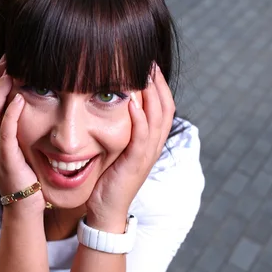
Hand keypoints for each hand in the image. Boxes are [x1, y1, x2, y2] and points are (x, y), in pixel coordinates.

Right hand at [0, 56, 45, 210]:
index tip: (6, 60)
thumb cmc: (25, 173)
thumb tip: (28, 100)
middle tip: (7, 57)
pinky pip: (5, 132)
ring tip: (10, 70)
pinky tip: (19, 98)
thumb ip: (18, 125)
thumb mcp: (18, 145)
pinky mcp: (5, 159)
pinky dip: (11, 114)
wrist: (24, 205)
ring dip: (0, 90)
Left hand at [85, 65, 174, 231]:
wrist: (105, 210)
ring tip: (145, 73)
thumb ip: (122, 131)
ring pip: (157, 120)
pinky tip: (132, 102)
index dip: (159, 85)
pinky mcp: (135, 164)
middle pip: (165, 108)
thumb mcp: (118, 150)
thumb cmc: (109, 180)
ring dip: (152, 95)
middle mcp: (153, 147)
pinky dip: (139, 119)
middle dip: (159, 83)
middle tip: (150, 61)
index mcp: (150, 142)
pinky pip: (141, 138)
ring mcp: (146, 156)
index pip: (163, 108)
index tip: (149, 64)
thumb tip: (116, 107)